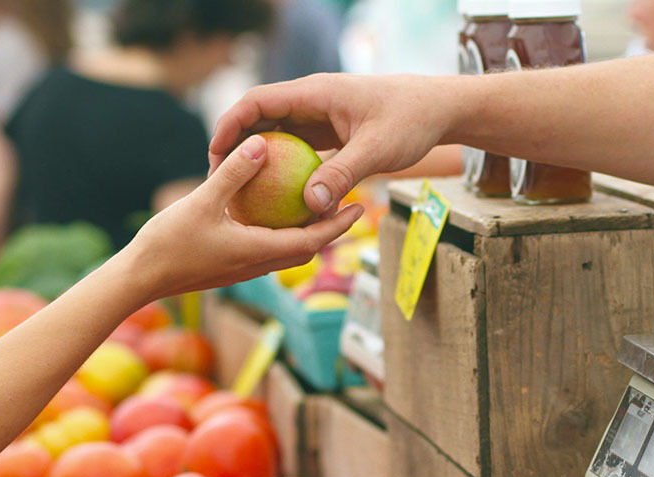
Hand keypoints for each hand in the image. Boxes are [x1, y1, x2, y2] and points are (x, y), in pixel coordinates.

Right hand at [128, 134, 363, 300]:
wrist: (139, 279)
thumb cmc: (168, 243)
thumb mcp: (202, 201)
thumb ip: (234, 173)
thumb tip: (261, 143)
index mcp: (259, 252)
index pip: (312, 241)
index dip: (339, 225)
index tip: (360, 208)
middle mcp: (257, 264)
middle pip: (306, 248)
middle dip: (330, 229)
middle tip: (348, 204)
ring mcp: (243, 268)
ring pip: (286, 250)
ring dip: (306, 232)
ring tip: (316, 205)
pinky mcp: (229, 266)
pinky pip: (265, 248)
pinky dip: (279, 232)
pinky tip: (271, 212)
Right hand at [209, 74, 455, 216]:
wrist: (438, 109)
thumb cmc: (411, 120)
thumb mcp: (377, 150)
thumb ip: (342, 175)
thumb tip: (310, 205)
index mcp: (315, 93)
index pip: (258, 101)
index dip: (230, 125)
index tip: (215, 154)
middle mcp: (312, 101)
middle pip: (260, 118)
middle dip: (236, 146)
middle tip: (219, 180)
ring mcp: (320, 117)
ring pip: (277, 135)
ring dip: (259, 160)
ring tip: (240, 192)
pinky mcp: (329, 132)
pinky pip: (297, 149)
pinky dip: (284, 169)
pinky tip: (277, 198)